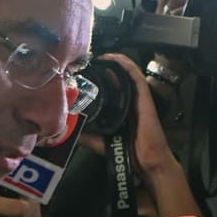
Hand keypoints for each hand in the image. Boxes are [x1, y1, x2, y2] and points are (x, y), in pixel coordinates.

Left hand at [97, 52, 177, 174]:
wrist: (147, 160)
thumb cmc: (129, 152)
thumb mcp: (101, 142)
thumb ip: (87, 135)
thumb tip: (69, 130)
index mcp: (120, 108)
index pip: (110, 86)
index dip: (99, 75)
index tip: (85, 71)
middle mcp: (129, 99)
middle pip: (117, 75)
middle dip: (104, 66)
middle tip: (89, 62)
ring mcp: (138, 97)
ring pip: (127, 71)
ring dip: (114, 60)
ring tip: (100, 56)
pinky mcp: (144, 96)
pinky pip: (135, 75)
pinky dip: (125, 64)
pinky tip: (113, 58)